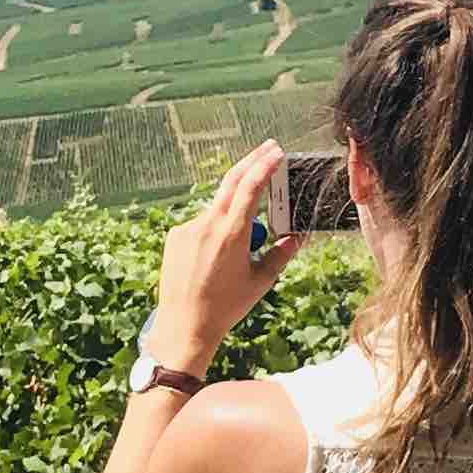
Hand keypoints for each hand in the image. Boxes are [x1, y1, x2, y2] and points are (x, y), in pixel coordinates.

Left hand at [152, 144, 299, 370]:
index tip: (276, 152)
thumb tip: (297, 236)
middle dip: (251, 161)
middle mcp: (206, 225)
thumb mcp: (260, 282)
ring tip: (238, 253)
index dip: (264, 166)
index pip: (249, 188)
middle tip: (268, 147)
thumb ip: (280, 254)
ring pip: (217, 209)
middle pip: (231, 182)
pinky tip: (214, 261)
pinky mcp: (175, 236)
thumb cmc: (225, 307)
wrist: (184, 325)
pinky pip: (200, 224)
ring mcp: (187, 229)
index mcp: (231, 235)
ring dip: (233, 215)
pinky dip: (214, 231)